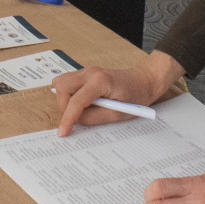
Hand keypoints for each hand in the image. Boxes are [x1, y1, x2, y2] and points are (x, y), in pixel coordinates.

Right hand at [53, 50, 181, 136]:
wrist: (143, 81)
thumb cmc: (135, 96)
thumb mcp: (117, 114)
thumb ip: (94, 118)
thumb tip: (76, 121)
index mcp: (100, 81)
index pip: (76, 101)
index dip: (68, 118)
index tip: (63, 132)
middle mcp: (90, 72)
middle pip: (62, 87)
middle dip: (64, 106)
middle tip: (74, 120)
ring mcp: (86, 71)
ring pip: (62, 83)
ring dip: (64, 99)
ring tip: (78, 110)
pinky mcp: (85, 73)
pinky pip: (67, 81)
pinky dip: (68, 94)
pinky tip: (80, 102)